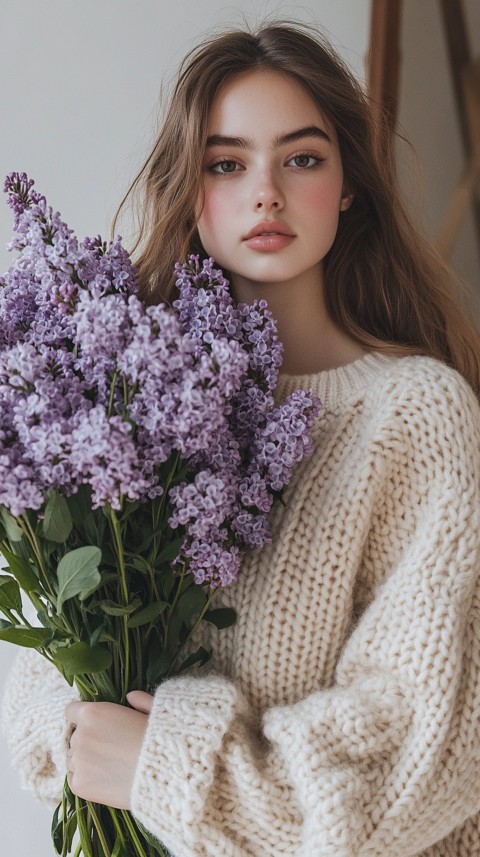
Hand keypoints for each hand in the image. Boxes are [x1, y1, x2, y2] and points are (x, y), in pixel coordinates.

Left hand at [65, 692, 152, 808]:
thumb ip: (139, 700)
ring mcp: (77, 761)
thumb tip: (131, 696)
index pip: (71, 711)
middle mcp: (80, 735)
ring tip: (110, 766)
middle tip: (111, 749)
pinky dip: (86, 778)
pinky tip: (105, 779)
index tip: (96, 725)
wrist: (163, 777)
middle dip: (88, 740)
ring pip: (73, 758)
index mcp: (92, 713)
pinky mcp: (79, 784)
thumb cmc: (160, 742)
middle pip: (75, 736)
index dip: (83, 717)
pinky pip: (74, 778)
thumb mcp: (153, 712)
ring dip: (86, 760)